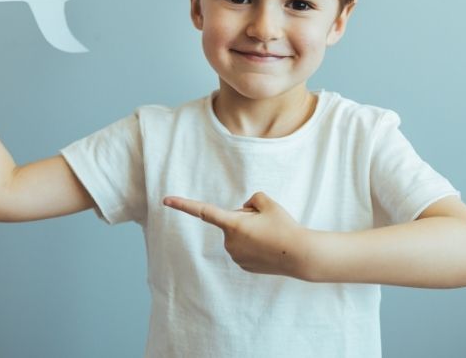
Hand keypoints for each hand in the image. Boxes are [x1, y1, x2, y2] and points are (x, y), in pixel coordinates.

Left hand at [163, 191, 308, 278]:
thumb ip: (252, 199)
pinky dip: (254, 245)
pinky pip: (244, 248)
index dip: (183, 205)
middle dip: (245, 218)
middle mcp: (229, 242)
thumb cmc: (284, 226)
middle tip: (267, 223)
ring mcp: (235, 256)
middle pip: (232, 220)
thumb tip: (244, 209)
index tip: (165, 200)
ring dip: (250, 232)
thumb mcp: (268, 203)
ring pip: (238, 235)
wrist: (300, 255)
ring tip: (270, 237)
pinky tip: (268, 248)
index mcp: (232, 224)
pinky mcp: (243, 265)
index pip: (203, 211)